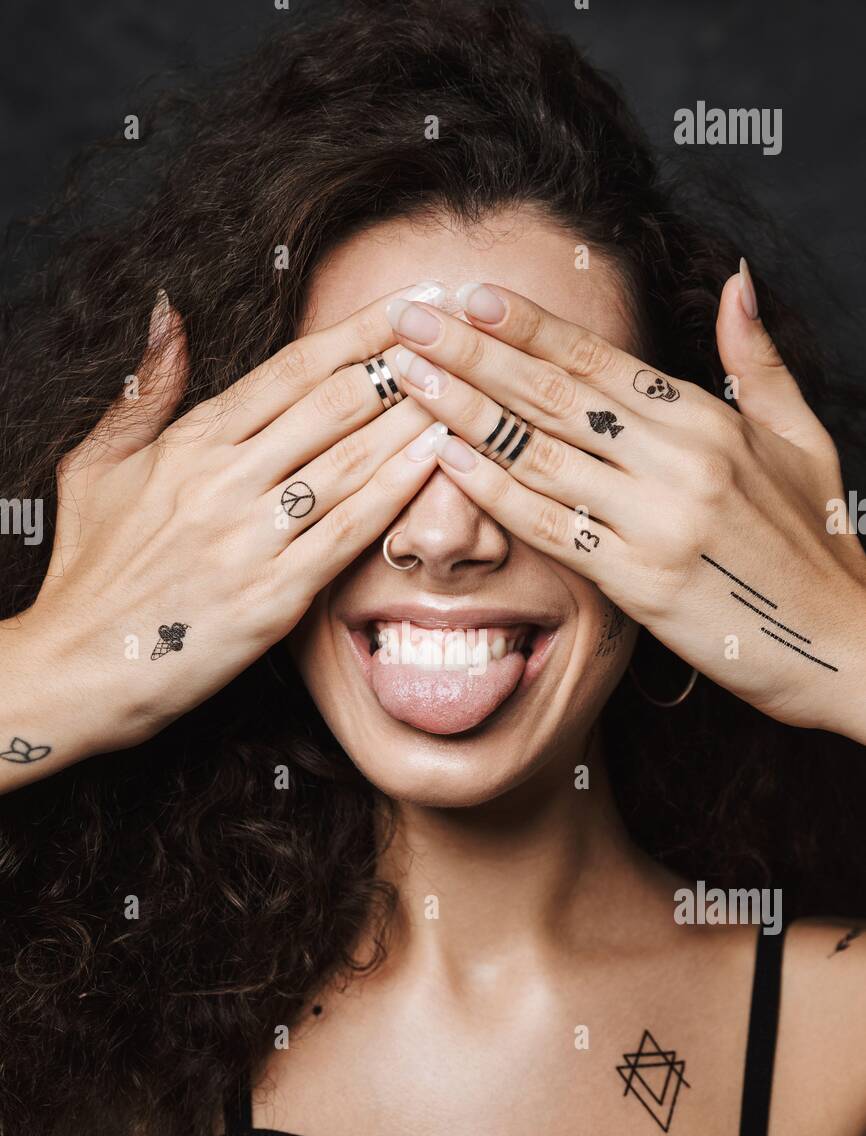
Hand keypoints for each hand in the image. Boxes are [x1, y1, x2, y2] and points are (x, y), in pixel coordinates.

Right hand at [0, 289, 439, 776]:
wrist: (78, 665)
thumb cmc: (90, 566)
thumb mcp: (97, 464)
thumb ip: (146, 390)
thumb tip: (167, 314)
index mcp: (191, 442)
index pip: (291, 370)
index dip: (357, 332)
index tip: (406, 305)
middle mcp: (225, 480)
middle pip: (334, 405)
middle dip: (403, 365)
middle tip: (458, 337)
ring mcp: (252, 538)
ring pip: (351, 462)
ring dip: (414, 419)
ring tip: (466, 387)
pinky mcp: (273, 597)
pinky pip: (348, 532)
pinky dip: (396, 491)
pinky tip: (437, 460)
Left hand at [384, 276, 865, 737]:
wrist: (845, 642)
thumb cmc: (816, 542)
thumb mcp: (800, 436)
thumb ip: (756, 360)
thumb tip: (734, 281)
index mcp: (709, 417)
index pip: (599, 359)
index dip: (525, 325)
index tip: (466, 294)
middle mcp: (679, 457)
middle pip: (553, 394)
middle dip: (471, 352)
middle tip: (406, 321)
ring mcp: (658, 518)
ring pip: (540, 452)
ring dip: (463, 411)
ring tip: (405, 379)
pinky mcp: (641, 581)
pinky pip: (550, 525)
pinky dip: (493, 490)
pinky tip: (445, 460)